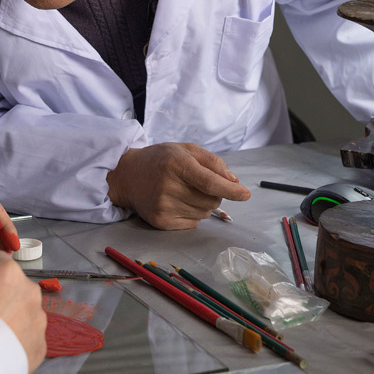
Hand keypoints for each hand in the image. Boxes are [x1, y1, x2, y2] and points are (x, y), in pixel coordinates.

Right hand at [105, 142, 250, 229]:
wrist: (127, 176)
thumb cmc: (161, 159)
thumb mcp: (185, 150)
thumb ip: (212, 162)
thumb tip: (234, 181)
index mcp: (176, 164)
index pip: (210, 182)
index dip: (231, 190)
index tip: (246, 194)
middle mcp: (168, 186)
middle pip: (211, 200)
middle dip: (215, 194)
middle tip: (199, 184)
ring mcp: (164, 206)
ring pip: (205, 213)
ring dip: (204, 204)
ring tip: (186, 192)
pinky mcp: (161, 222)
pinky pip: (194, 223)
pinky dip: (194, 214)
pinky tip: (179, 202)